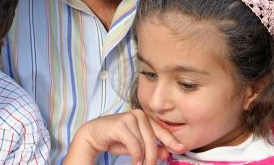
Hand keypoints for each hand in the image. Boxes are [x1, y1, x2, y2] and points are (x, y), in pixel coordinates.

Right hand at [66, 109, 185, 164]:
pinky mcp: (121, 123)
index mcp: (144, 117)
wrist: (92, 135)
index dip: (171, 140)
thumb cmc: (114, 139)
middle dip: (153, 156)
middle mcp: (138, 114)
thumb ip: (151, 148)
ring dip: (143, 158)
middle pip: (153, 139)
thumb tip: (167, 153)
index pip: (161, 130)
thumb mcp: (135, 146)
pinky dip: (136, 155)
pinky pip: (134, 144)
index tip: (181, 148)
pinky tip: (135, 162)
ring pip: (144, 143)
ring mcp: (129, 117)